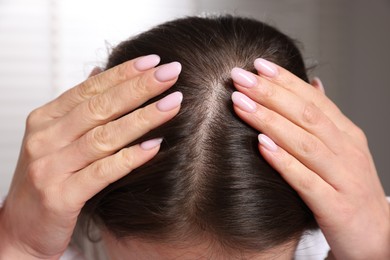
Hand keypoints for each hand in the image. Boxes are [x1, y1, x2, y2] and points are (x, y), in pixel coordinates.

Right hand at [0, 55, 182, 258]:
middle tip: (171, 73)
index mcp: (45, 120)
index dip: (123, 73)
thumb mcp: (56, 138)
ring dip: (143, 118)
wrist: (22, 226)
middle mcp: (45, 139)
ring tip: (173, 103)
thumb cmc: (48, 179)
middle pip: (99, 107)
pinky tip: (156, 146)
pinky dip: (130, 158)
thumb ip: (78, 107)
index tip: (154, 61)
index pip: (90, 89)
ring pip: (104, 136)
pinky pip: (102, 172)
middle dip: (139, 88)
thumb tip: (101, 72)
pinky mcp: (61, 196)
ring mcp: (50, 167)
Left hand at [230, 58, 389, 258]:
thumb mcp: (342, 150)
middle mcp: (347, 151)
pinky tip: (261, 145)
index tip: (256, 64)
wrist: (378, 237)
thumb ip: (325, 119)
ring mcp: (343, 178)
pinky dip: (284, 161)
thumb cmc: (349, 190)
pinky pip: (307, 181)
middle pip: (307, 115)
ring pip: (305, 142)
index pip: (313, 99)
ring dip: (270, 120)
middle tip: (240, 77)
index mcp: (346, 135)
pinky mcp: (336, 206)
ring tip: (241, 103)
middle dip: (271, 93)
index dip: (285, 80)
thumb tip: (313, 84)